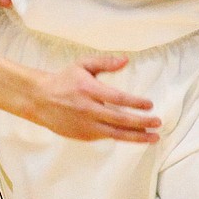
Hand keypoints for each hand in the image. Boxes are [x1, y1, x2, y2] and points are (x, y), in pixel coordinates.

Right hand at [26, 55, 160, 142]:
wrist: (40, 99)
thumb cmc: (64, 80)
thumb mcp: (82, 65)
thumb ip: (104, 62)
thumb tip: (125, 60)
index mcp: (89, 90)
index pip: (118, 98)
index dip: (135, 103)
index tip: (149, 104)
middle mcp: (88, 109)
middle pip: (120, 119)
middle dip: (142, 123)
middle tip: (158, 122)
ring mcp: (86, 125)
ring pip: (116, 134)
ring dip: (137, 137)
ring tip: (153, 137)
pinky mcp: (83, 135)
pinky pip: (106, 137)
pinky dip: (121, 137)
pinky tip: (134, 136)